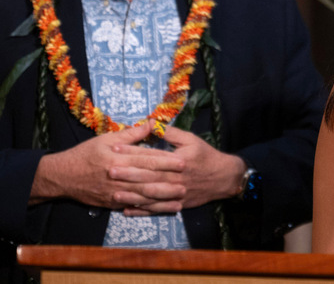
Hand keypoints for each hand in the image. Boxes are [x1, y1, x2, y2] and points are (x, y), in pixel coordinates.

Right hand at [30, 122, 186, 214]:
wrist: (63, 176)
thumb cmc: (85, 154)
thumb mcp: (106, 139)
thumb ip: (131, 134)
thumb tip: (151, 124)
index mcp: (118, 158)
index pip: (146, 159)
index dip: (165, 161)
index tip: (182, 161)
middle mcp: (119, 177)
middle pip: (148, 179)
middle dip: (169, 181)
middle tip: (187, 181)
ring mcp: (116, 192)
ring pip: (143, 196)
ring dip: (163, 198)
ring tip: (180, 198)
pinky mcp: (113, 203)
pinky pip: (134, 206)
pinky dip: (149, 208)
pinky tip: (162, 209)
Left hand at [109, 121, 246, 214]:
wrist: (223, 177)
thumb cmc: (205, 155)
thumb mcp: (190, 139)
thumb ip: (170, 132)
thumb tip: (152, 123)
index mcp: (177, 160)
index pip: (151, 156)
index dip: (132, 152)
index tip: (115, 148)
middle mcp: (175, 178)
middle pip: (149, 177)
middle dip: (128, 174)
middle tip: (109, 171)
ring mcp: (175, 194)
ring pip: (151, 197)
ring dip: (132, 196)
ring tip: (114, 193)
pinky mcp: (177, 205)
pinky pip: (157, 210)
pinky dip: (142, 211)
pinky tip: (127, 210)